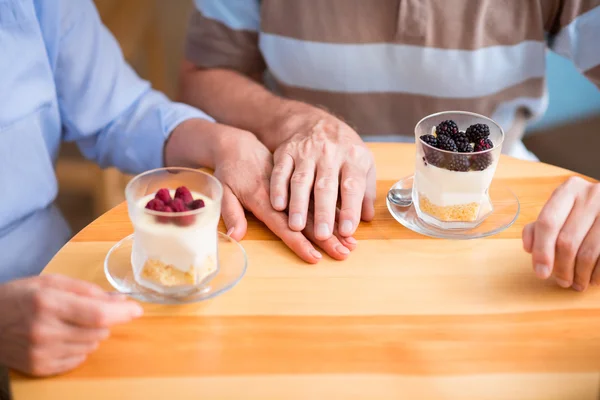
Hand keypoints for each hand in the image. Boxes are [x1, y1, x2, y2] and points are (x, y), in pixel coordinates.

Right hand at [0, 275, 142, 375]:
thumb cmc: (19, 297)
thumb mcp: (52, 282)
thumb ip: (88, 291)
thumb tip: (120, 301)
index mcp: (48, 303)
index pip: (98, 314)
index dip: (122, 313)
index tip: (136, 310)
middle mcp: (45, 331)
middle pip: (99, 331)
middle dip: (103, 319)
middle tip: (86, 311)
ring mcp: (41, 353)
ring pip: (92, 345)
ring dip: (91, 333)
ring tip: (68, 323)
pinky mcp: (40, 368)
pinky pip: (79, 359)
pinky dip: (79, 347)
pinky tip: (61, 337)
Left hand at [213, 128, 355, 262]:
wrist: (239, 142)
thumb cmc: (231, 171)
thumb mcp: (222, 191)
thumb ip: (231, 214)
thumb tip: (236, 236)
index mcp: (262, 197)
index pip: (282, 225)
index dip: (298, 242)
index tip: (314, 257)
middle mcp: (283, 190)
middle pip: (308, 216)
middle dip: (327, 235)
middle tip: (343, 252)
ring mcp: (296, 179)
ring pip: (321, 202)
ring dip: (337, 221)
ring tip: (351, 240)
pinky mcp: (302, 173)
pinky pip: (322, 189)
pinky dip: (337, 203)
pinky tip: (351, 217)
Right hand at [268, 105, 375, 240]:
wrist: (316, 122)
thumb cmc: (344, 150)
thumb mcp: (363, 164)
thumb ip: (365, 192)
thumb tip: (367, 218)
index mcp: (353, 158)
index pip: (353, 186)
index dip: (350, 209)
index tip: (348, 231)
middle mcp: (330, 153)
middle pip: (326, 186)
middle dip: (324, 212)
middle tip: (322, 236)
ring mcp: (306, 152)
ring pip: (302, 180)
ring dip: (298, 204)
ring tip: (296, 227)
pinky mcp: (286, 151)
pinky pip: (281, 171)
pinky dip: (278, 188)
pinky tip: (278, 205)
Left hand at [523, 177, 599, 290]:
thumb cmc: (584, 213)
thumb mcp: (562, 211)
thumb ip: (540, 227)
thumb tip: (529, 248)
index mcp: (569, 189)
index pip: (548, 223)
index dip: (542, 251)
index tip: (541, 273)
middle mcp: (592, 195)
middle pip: (567, 241)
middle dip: (562, 268)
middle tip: (562, 282)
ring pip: (588, 253)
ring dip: (581, 275)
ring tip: (578, 283)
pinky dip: (597, 274)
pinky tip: (593, 279)